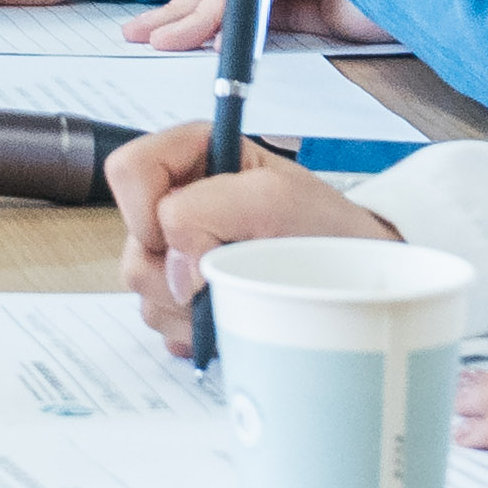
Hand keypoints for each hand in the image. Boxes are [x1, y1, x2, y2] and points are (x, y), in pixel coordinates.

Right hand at [102, 122, 401, 347]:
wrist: (360, 281)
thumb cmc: (327, 230)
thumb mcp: (276, 198)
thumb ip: (208, 211)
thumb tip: (175, 268)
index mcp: (191, 157)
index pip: (128, 170)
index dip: (147, 210)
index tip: (188, 238)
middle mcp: (177, 201)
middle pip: (132, 241)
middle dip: (179, 272)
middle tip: (231, 273)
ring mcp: (177, 252)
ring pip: (143, 287)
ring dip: (191, 307)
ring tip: (241, 297)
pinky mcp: (183, 295)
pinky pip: (160, 319)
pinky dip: (195, 330)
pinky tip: (231, 317)